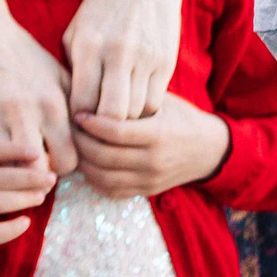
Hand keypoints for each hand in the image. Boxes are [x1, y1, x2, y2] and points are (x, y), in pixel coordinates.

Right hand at [0, 13, 78, 175]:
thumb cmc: (23, 55)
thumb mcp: (59, 76)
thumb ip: (77, 109)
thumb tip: (91, 139)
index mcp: (53, 105)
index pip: (69, 161)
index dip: (62, 167)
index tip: (54, 160)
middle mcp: (26, 113)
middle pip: (38, 171)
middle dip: (36, 177)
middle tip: (32, 169)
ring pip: (6, 168)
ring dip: (9, 172)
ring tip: (11, 166)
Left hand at [64, 0, 220, 119]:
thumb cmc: (103, 8)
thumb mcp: (76, 31)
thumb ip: (71, 67)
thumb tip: (65, 108)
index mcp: (88, 46)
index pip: (80, 103)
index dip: (76, 123)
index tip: (73, 126)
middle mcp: (117, 54)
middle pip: (111, 115)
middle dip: (102, 130)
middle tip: (94, 132)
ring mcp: (145, 59)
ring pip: (136, 112)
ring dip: (124, 123)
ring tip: (112, 122)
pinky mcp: (166, 62)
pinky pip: (154, 102)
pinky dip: (142, 111)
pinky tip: (132, 106)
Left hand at [72, 94, 230, 198]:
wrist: (208, 150)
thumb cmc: (180, 117)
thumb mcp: (162, 100)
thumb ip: (132, 97)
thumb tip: (92, 85)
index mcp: (159, 134)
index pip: (116, 132)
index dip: (90, 123)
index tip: (78, 112)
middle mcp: (153, 160)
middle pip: (103, 155)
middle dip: (79, 140)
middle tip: (68, 126)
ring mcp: (149, 179)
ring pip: (102, 176)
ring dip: (82, 160)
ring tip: (73, 142)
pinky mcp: (145, 191)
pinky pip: (110, 190)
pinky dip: (92, 177)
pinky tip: (87, 160)